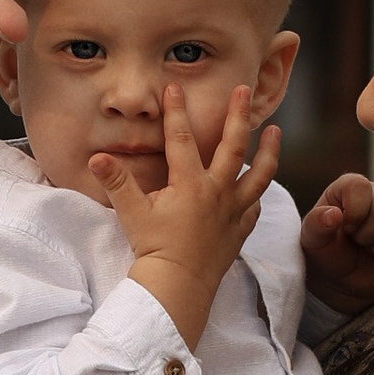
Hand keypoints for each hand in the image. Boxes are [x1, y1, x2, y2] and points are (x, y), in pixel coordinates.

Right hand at [100, 86, 278, 351]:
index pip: (181, 139)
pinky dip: (257, 195)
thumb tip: (97, 157)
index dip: (176, 112)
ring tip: (276, 131)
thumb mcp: (132, 213)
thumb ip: (117, 182)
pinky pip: (253, 208)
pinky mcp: (238, 232)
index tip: (175, 87)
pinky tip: (259, 187)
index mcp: (190, 184)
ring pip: (258, 175)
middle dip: (236, 116)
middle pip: (232, 147)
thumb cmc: (154, 250)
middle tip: (243, 90)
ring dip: (269, 151)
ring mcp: (232, 212)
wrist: (178, 286)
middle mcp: (217, 193)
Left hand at [299, 168, 373, 315]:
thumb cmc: (326, 254)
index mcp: (350, 189)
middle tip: (356, 242)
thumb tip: (333, 214)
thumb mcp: (312, 240)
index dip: (353, 212)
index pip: (359, 186)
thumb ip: (316, 224)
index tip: (345, 229)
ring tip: (370, 250)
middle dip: (365, 236)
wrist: (341, 281)